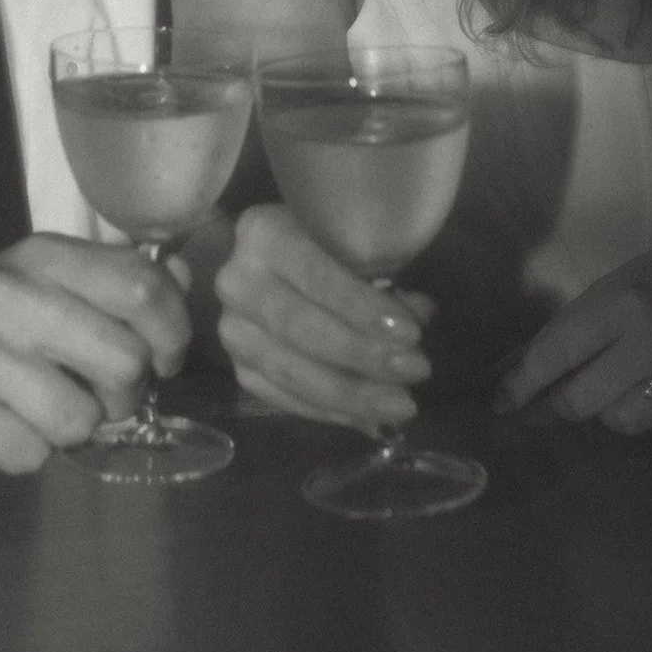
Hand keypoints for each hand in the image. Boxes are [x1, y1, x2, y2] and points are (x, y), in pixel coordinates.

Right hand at [0, 234, 191, 473]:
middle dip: (127, 394)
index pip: (141, 285)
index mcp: (41, 257)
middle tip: (101, 395)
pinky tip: (3, 427)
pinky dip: (28, 452)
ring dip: (75, 428)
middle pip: (125, 360)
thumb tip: (187, 275)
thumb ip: (116, 282)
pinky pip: (34, 454)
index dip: (172, 331)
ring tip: (44, 409)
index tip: (165, 358)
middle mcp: (8, 295)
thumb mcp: (46, 286)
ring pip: (82, 417)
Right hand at [215, 204, 433, 431]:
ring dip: (350, 393)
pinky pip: (284, 399)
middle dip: (362, 354)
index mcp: (263, 234)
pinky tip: (369, 417)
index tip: (410, 332)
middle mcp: (236, 283)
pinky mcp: (240, 369)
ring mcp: (233, 331)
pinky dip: (330, 411)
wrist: (279, 268)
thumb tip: (418, 313)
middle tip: (416, 370)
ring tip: (400, 405)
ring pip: (290, 371)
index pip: (313, 274)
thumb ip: (383, 277)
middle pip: (299, 327)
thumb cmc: (328, 247)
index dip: (361, 306)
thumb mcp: (354, 246)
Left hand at [494, 225, 651, 437]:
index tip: (501, 404)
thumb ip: (572, 328)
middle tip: (573, 393)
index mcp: (621, 302)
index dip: (521, 384)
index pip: (553, 354)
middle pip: (580, 401)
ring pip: (621, 422)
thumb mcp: (617, 284)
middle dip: (566, 403)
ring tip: (637, 379)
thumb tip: (518, 373)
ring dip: (617, 409)